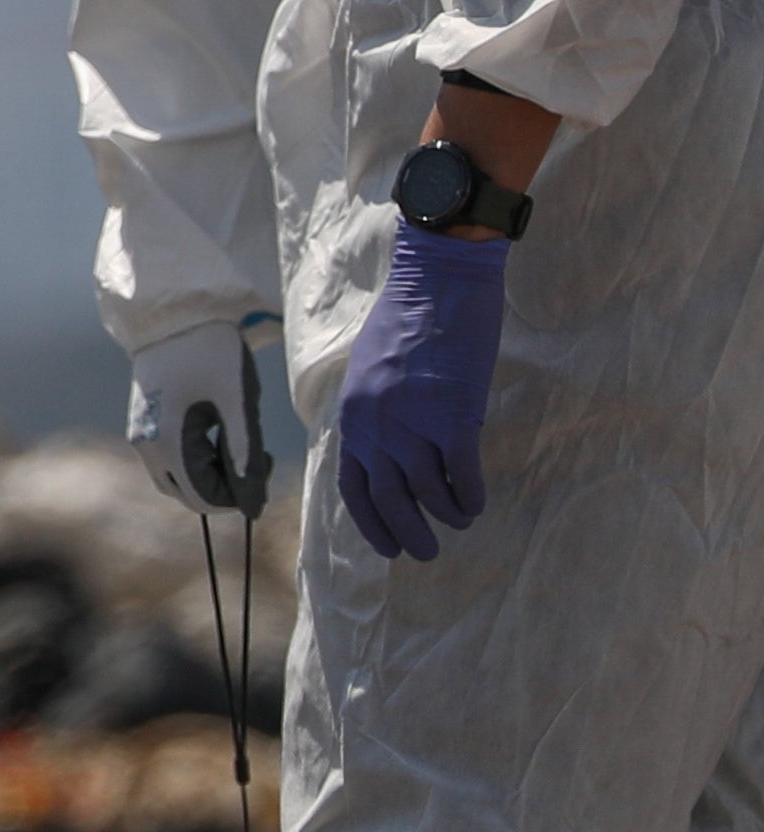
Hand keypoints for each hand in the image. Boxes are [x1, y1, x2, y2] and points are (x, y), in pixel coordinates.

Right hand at [124, 323, 272, 517]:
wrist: (175, 313)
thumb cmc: (211, 352)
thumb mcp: (237, 402)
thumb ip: (244, 454)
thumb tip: (254, 503)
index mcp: (166, 442)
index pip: (202, 499)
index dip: (238, 497)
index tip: (263, 466)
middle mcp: (146, 446)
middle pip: (186, 494)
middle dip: (225, 487)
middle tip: (256, 456)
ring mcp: (142, 435)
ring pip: (177, 479)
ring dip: (211, 474)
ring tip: (239, 442)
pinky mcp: (146, 423)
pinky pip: (170, 460)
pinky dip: (198, 459)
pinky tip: (219, 431)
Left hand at [329, 227, 508, 562]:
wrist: (438, 278)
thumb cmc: (410, 318)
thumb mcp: (374, 368)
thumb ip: (377, 410)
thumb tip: (390, 447)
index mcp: (353, 414)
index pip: (353, 485)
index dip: (370, 521)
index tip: (387, 545)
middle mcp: (376, 426)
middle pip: (390, 499)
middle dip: (407, 532)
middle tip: (424, 553)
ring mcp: (413, 422)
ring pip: (430, 492)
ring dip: (447, 515)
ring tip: (461, 523)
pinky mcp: (454, 415)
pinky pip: (463, 474)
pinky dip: (471, 495)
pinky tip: (478, 504)